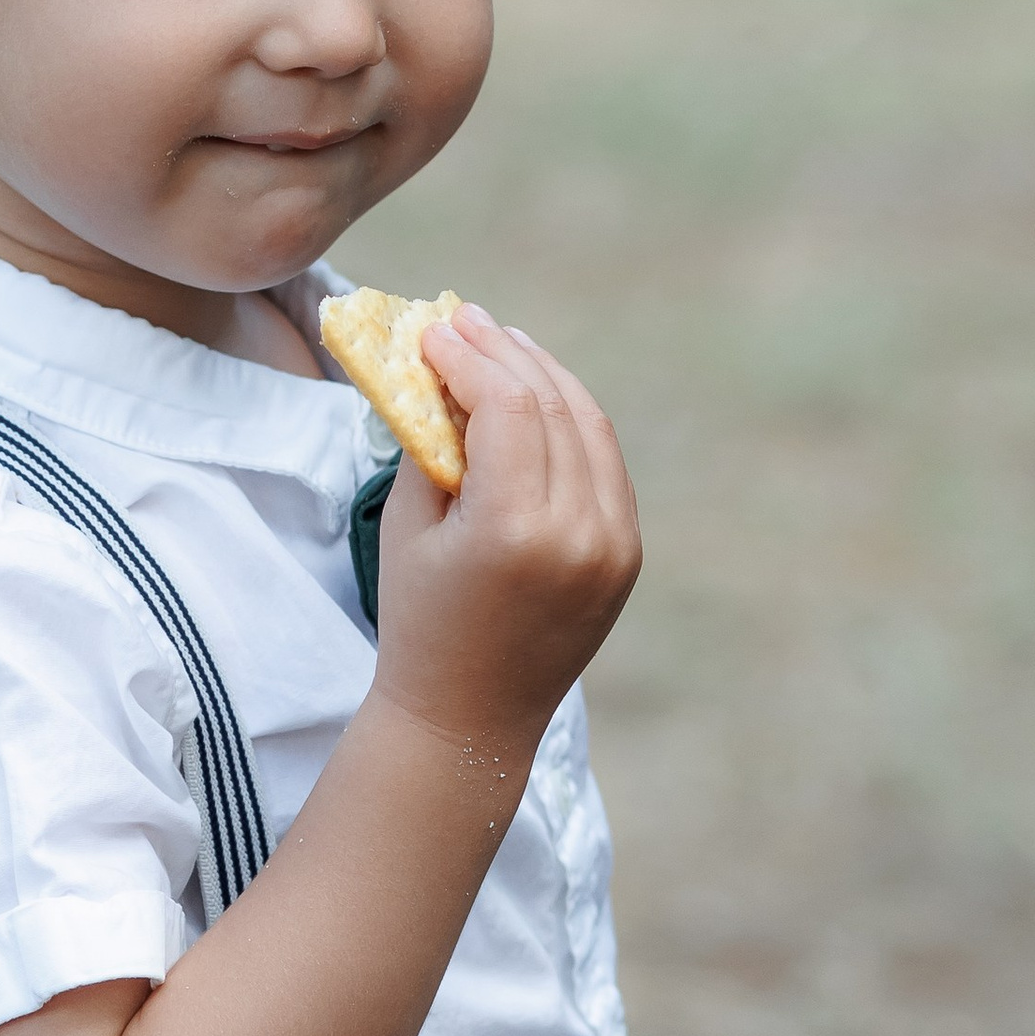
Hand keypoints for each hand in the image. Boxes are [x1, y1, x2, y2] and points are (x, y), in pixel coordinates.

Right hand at [371, 305, 640, 751]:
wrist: (470, 716)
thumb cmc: (420, 619)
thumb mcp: (409, 526)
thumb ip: (432, 442)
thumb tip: (444, 367)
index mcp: (515, 529)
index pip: (506, 405)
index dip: (468, 356)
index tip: (434, 328)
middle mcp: (578, 533)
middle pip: (552, 405)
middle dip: (505, 353)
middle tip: (466, 318)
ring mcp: (613, 545)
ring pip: (589, 426)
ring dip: (544, 376)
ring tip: (503, 343)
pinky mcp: (626, 554)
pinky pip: (604, 464)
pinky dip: (573, 421)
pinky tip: (540, 396)